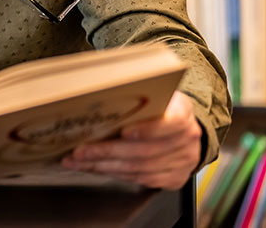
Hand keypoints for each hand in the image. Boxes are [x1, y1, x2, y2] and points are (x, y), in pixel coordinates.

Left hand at [60, 91, 201, 189]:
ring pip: (138, 169)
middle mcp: (185, 140)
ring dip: (104, 166)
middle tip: (81, 151)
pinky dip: (114, 174)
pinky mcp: (174, 179)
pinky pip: (139, 179)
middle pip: (145, 151)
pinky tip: (95, 167)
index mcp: (182, 113)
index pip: (171, 122)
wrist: (185, 130)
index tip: (123, 131)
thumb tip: (97, 86)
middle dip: (107, 151)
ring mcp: (181, 162)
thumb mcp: (156, 93)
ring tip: (79, 161)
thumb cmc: (163, 108)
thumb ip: (135, 91)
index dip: (147, 129)